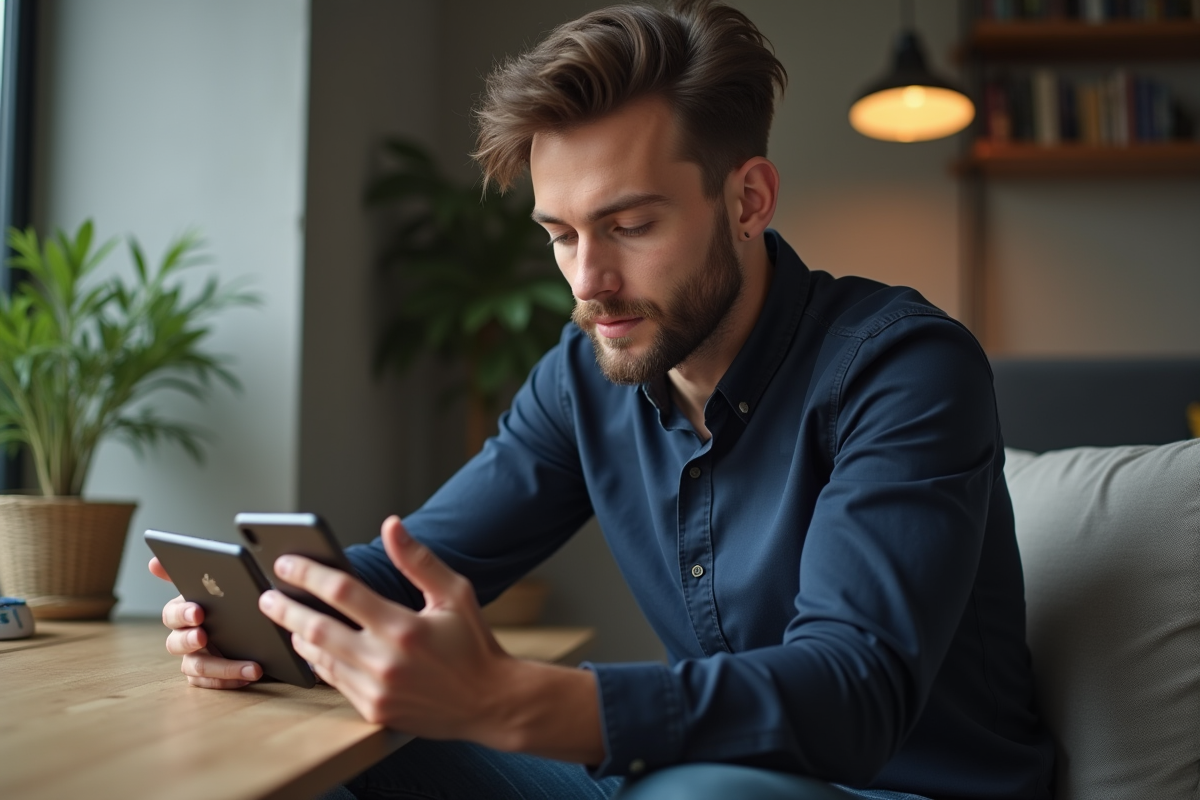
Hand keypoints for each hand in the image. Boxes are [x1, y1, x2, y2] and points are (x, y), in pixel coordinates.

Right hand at [149, 557, 262, 688]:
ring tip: (248, 665)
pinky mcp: (208, 676)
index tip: (198, 611)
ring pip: (195, 666)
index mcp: (186, 610)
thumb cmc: (238, 599)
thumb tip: (154, 561)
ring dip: (220, 666)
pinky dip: (229, 679)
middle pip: (175, 642)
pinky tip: (250, 673)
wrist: (262, 625)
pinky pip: (210, 683)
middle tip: (205, 634)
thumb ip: (199, 572)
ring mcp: (195, 657)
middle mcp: (186, 635)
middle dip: (189, 638)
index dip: (181, 612)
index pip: (172, 612)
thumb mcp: (228, 581)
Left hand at [257, 516, 517, 746]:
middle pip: (317, 629)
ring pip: (320, 659)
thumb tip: (391, 525)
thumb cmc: (473, 643)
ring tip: (285, 619)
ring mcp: (376, 690)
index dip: (309, 574)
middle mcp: (385, 661)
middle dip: (286, 609)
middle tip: (267, 595)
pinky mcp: (374, 710)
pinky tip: (312, 648)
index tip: (286, 562)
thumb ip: (418, 560)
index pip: (343, 592)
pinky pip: (335, 682)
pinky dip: (319, 663)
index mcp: (404, 628)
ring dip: (298, 637)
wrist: (490, 702)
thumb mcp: (455, 593)